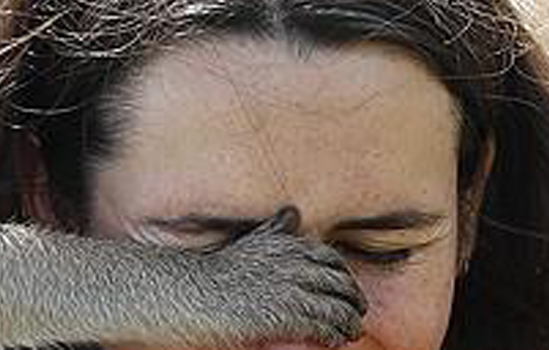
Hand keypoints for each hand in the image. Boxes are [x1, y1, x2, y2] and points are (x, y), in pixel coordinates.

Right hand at [200, 206, 365, 346]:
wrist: (192, 295)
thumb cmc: (218, 272)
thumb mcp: (249, 242)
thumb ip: (274, 230)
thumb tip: (292, 211)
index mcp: (286, 245)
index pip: (330, 258)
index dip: (344, 275)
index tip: (347, 290)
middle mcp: (292, 264)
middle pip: (339, 283)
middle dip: (353, 300)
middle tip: (356, 314)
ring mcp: (290, 290)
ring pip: (337, 307)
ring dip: (349, 322)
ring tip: (351, 332)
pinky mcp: (285, 317)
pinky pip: (323, 327)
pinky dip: (335, 335)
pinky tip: (335, 341)